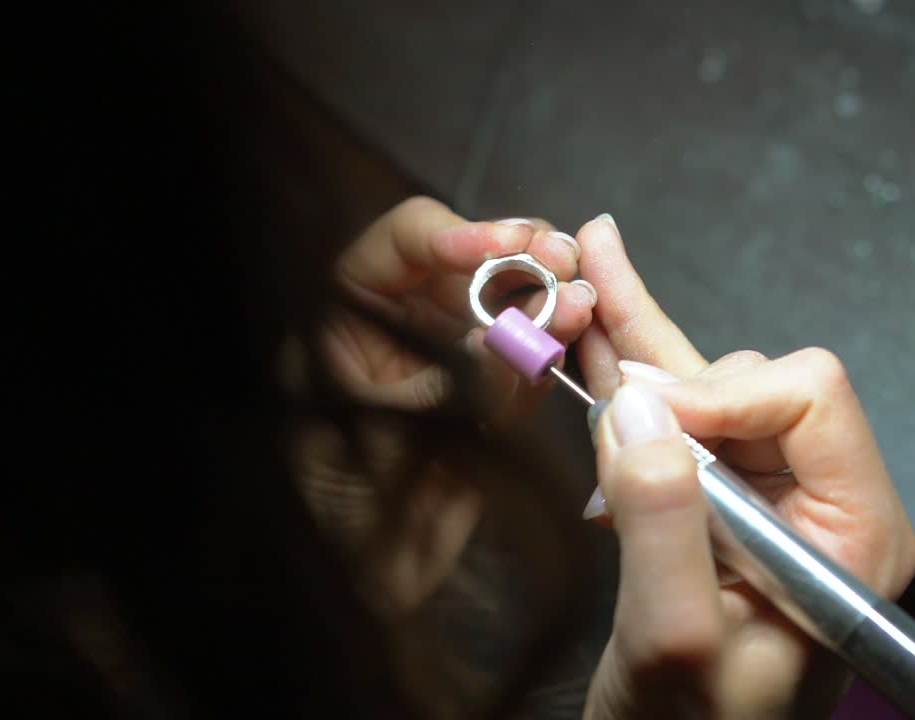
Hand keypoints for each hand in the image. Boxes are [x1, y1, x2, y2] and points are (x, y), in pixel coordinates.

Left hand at [297, 196, 595, 610]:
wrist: (356, 588)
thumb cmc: (331, 510)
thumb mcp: (380, 437)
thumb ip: (449, 389)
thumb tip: (515, 341)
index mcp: (347, 314)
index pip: (405, 241)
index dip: (460, 234)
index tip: (509, 246)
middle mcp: (399, 325)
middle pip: (468, 264)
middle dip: (520, 258)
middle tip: (566, 264)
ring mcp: (445, 361)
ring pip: (505, 307)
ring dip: (548, 298)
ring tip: (583, 303)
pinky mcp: (483, 402)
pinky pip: (523, 364)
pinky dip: (552, 351)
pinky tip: (575, 337)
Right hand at [573, 214, 914, 717]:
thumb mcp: (675, 640)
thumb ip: (663, 526)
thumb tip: (638, 407)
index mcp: (852, 533)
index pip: (809, 399)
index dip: (721, 393)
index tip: (640, 416)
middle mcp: (818, 503)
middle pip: (755, 384)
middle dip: (671, 369)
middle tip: (588, 304)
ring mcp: (766, 501)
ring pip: (708, 390)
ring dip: (641, 352)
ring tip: (586, 285)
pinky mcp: (715, 505)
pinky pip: (674, 420)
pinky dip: (632, 373)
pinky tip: (601, 324)